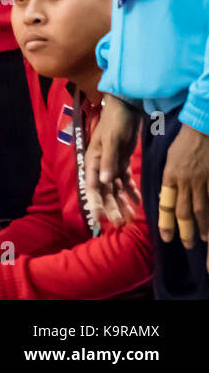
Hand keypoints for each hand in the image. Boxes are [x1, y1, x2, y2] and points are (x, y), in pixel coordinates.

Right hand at [84, 95, 142, 227]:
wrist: (126, 108)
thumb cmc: (115, 122)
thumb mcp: (111, 141)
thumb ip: (107, 162)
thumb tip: (103, 183)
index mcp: (92, 161)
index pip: (92, 186)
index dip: (94, 203)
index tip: (98, 219)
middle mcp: (100, 166)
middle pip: (105, 191)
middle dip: (111, 208)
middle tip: (121, 223)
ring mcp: (111, 165)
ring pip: (115, 189)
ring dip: (122, 203)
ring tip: (131, 218)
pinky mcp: (121, 162)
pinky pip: (125, 181)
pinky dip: (131, 191)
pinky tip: (138, 202)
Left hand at [158, 122, 208, 264]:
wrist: (202, 128)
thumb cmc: (184, 142)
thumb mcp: (170, 159)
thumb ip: (170, 179)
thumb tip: (167, 195)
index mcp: (171, 176)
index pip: (167, 205)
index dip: (166, 223)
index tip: (167, 237)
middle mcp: (186, 182)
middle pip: (185, 212)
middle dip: (186, 231)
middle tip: (187, 245)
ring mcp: (203, 181)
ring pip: (202, 210)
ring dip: (203, 227)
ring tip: (204, 239)